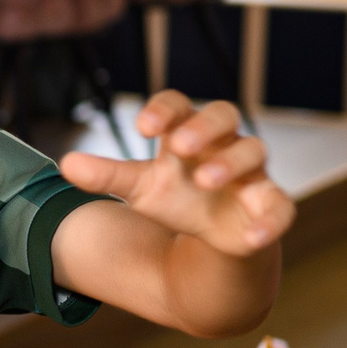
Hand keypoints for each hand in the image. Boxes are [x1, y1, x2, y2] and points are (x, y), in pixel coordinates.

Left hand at [58, 91, 293, 257]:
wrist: (214, 242)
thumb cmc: (178, 200)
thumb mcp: (140, 188)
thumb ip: (107, 176)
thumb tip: (65, 164)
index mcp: (188, 134)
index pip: (180, 105)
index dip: (165, 109)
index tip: (142, 127)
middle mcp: (223, 146)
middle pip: (224, 115)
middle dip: (203, 126)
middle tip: (177, 145)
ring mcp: (251, 175)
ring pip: (253, 152)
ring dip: (230, 163)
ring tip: (204, 180)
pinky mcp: (271, 207)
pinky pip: (281, 208)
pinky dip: (270, 220)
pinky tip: (252, 235)